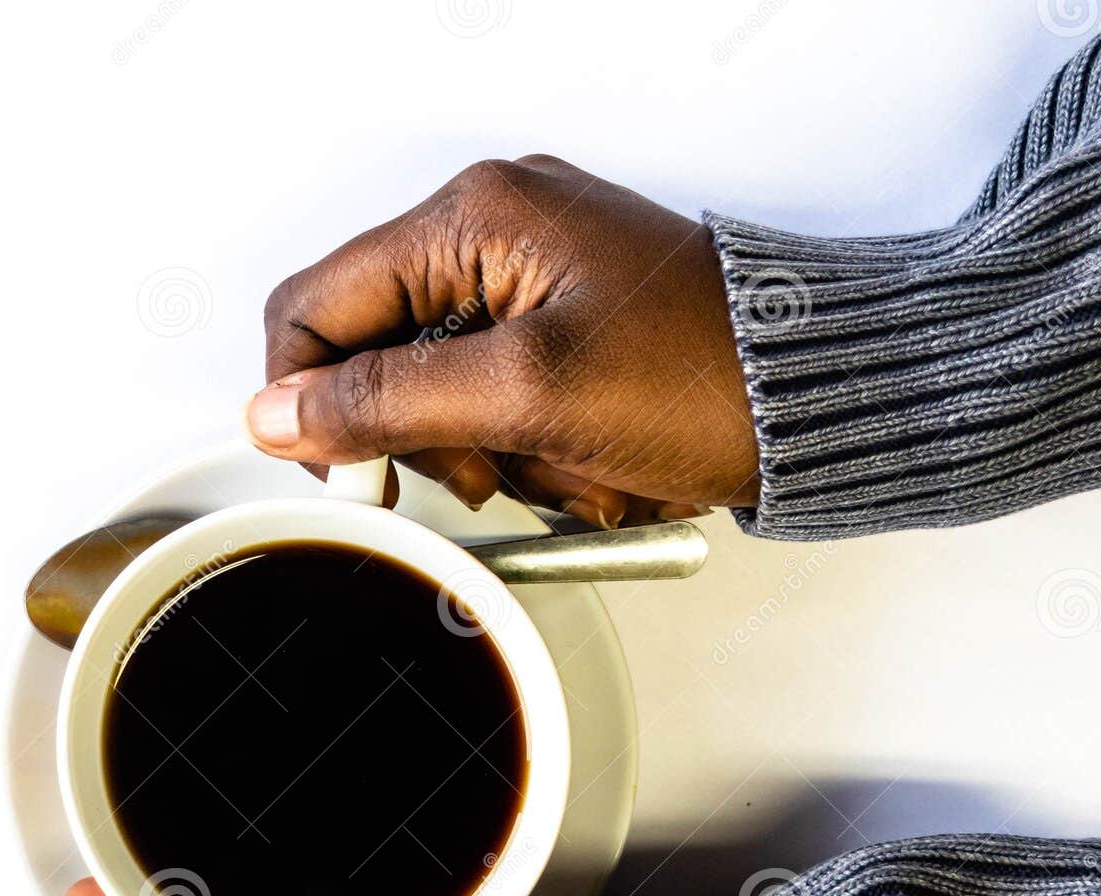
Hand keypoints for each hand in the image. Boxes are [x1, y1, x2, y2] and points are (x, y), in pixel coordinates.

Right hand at [246, 155, 759, 526]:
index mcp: (474, 218)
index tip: (347, 471)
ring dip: (488, 456)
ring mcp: (529, 284)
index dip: (310, 398)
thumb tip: (279, 412)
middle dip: (426, 437)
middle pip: (375, 357)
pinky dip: (529, 452)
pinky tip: (583, 459)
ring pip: (434, 397)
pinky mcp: (559, 333)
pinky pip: (494, 407)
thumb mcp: (526, 393)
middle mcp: (493, 236)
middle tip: (489, 470)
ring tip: (560, 463)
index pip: (319, 305)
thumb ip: (386, 400)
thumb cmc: (709, 374)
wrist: (820, 401)